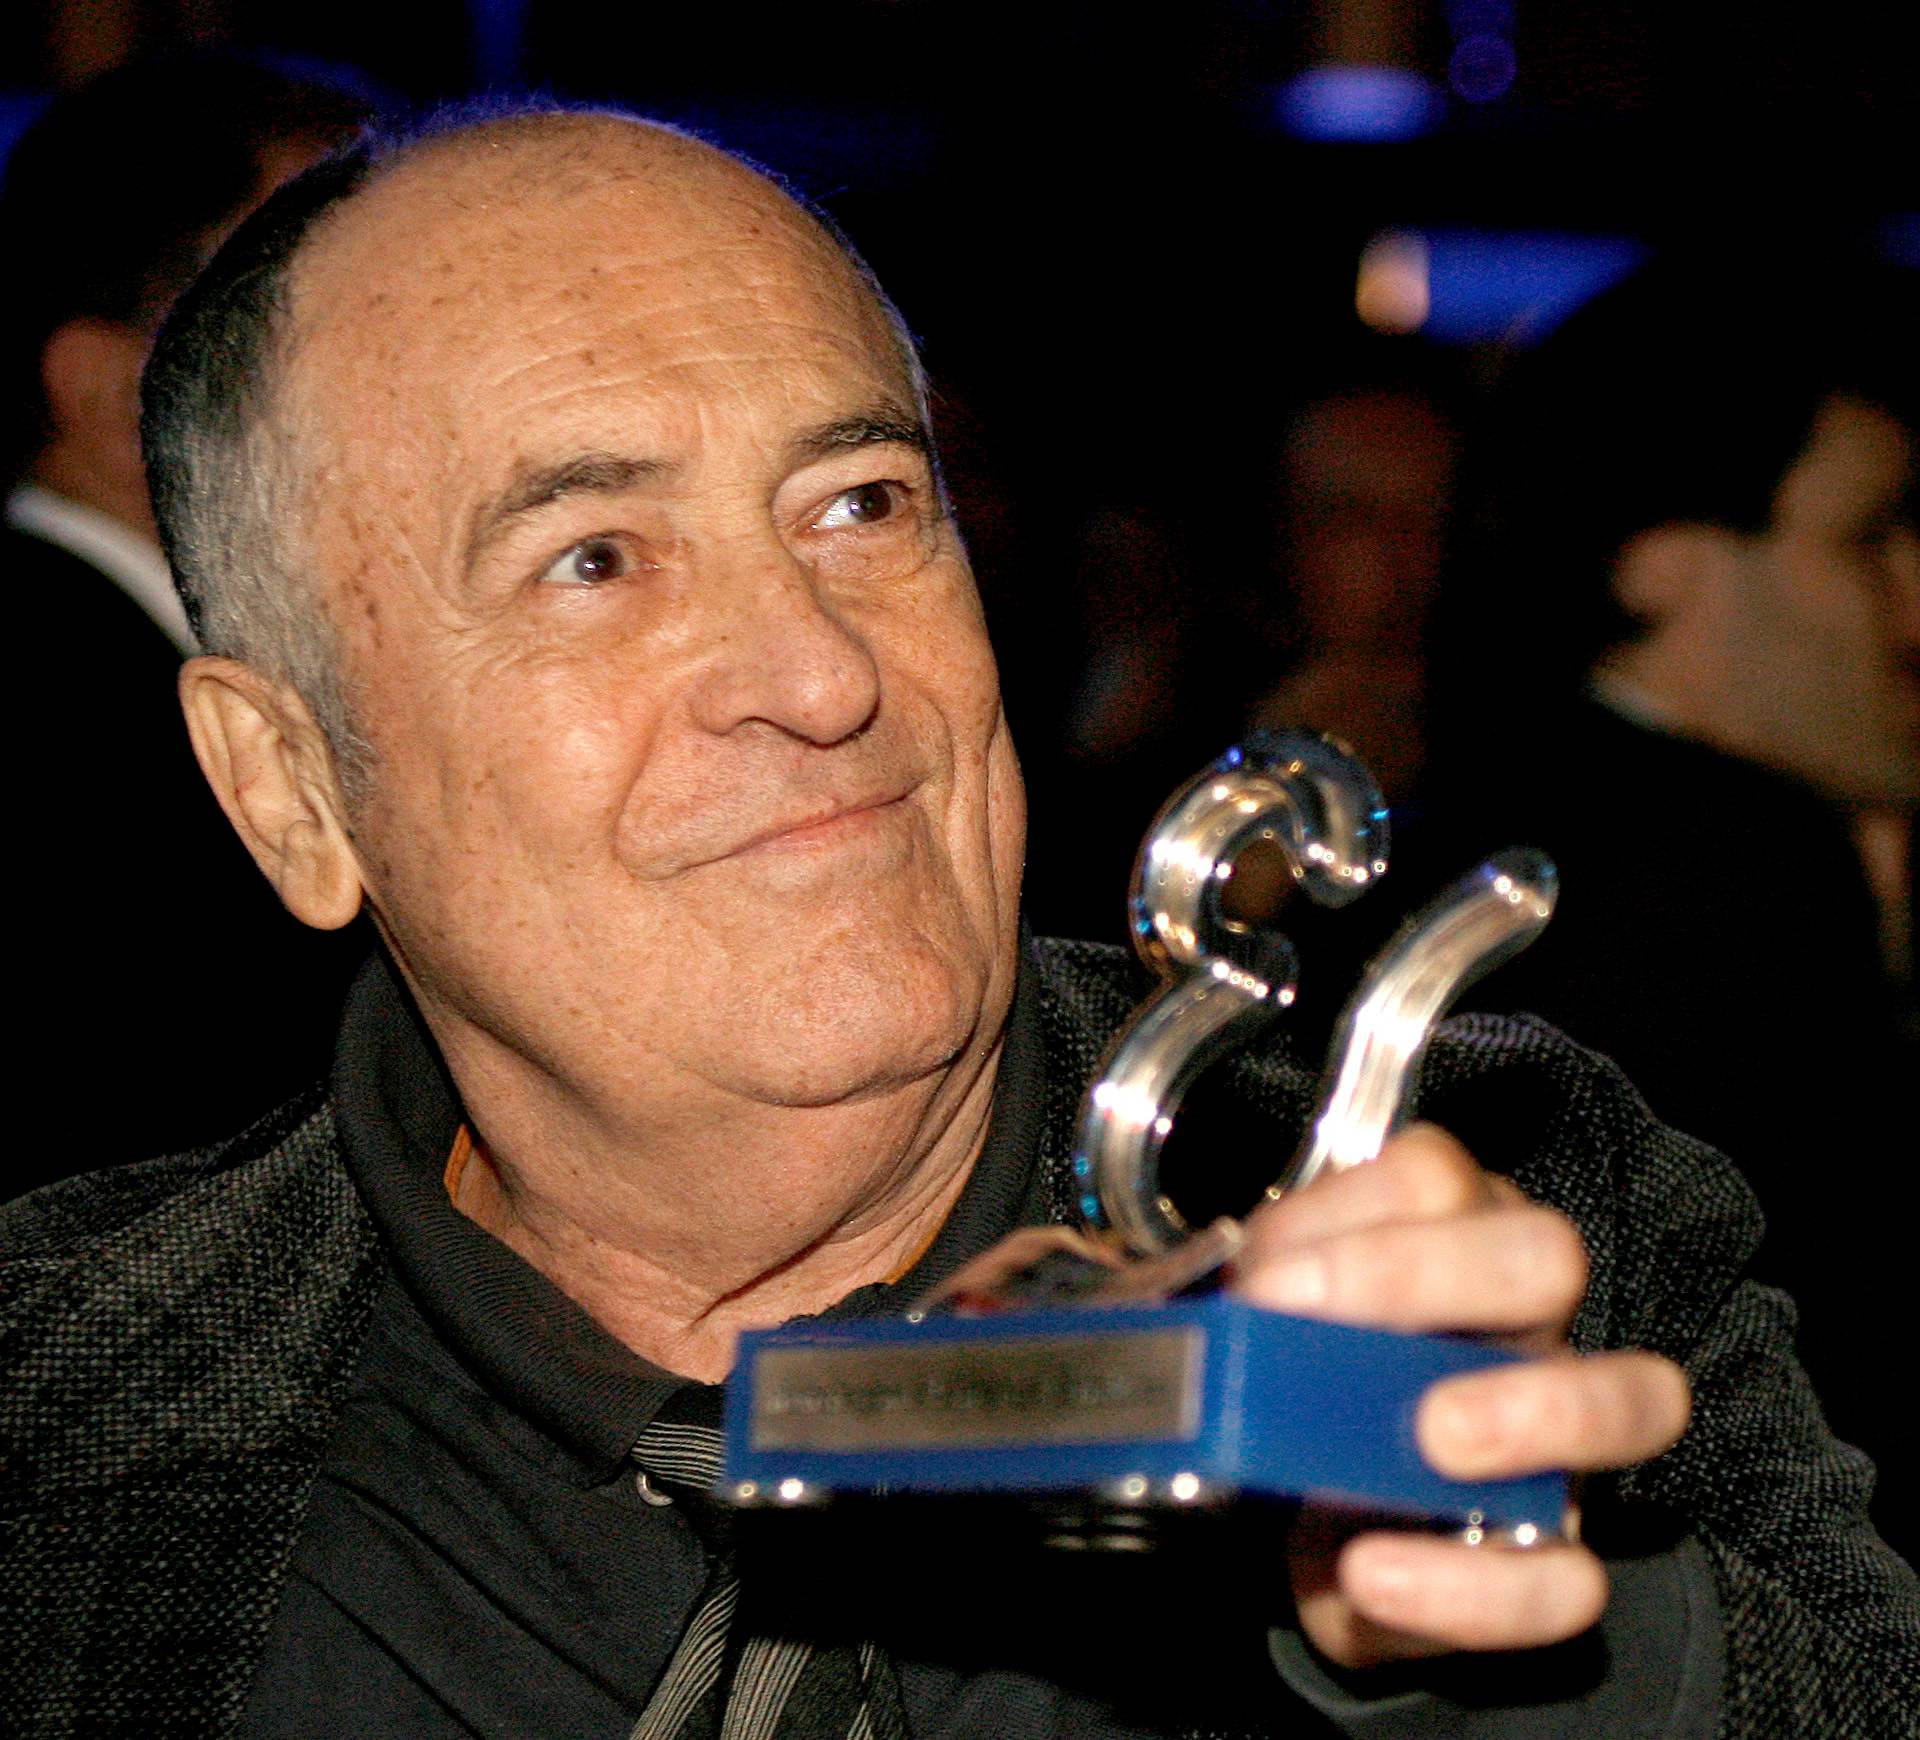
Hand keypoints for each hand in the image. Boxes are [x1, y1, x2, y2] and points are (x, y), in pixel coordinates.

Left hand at [1230, 1123, 1690, 1670]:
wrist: (1283, 1531)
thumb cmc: (1281, 1398)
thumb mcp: (1251, 1337)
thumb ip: (1244, 1302)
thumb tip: (1230, 1300)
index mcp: (1440, 1240)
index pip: (1434, 1179)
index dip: (1350, 1216)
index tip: (1265, 1281)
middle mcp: (1520, 1321)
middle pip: (1545, 1253)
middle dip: (1439, 1281)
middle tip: (1337, 1342)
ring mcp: (1559, 1440)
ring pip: (1638, 1395)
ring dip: (1535, 1409)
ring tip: (1434, 1441)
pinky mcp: (1551, 1561)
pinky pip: (1566, 1581)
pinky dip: (1466, 1587)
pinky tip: (1370, 1573)